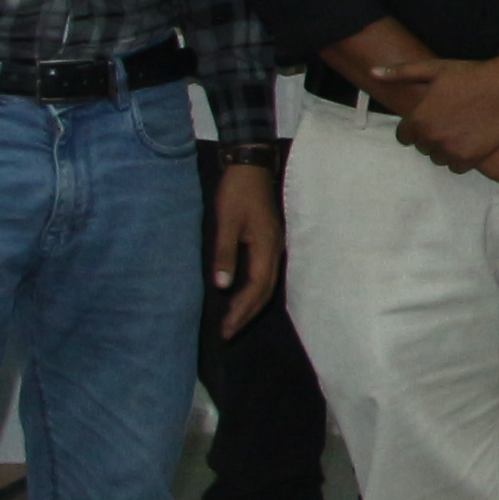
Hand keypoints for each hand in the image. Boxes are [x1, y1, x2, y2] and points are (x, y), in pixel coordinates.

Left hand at [208, 159, 282, 336]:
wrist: (251, 167)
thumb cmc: (237, 193)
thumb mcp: (226, 222)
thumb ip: (225, 254)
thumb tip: (223, 286)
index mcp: (266, 248)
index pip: (256, 288)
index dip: (242, 310)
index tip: (226, 328)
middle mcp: (275, 251)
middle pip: (265, 291)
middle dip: (247, 314)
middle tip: (229, 333)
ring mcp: (275, 246)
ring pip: (267, 284)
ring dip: (252, 305)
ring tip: (235, 321)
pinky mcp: (270, 242)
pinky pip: (265, 275)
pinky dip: (255, 291)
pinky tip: (244, 295)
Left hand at [398, 52, 498, 172]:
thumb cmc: (469, 75)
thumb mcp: (433, 69)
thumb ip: (400, 73)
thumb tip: (372, 72)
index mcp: (419, 120)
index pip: (404, 137)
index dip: (415, 127)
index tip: (430, 117)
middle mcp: (432, 138)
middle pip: (422, 147)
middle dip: (431, 136)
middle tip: (448, 120)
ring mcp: (452, 150)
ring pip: (438, 158)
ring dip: (445, 149)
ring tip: (460, 130)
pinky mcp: (471, 158)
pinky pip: (456, 168)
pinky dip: (460, 158)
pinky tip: (469, 141)